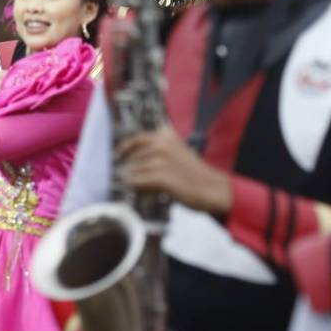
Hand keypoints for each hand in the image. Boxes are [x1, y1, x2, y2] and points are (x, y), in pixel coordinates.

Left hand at [116, 127, 232, 214]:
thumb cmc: (196, 174)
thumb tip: (140, 154)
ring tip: (145, 189)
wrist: (212, 188)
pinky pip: (138, 183)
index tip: (118, 156)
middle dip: (132, 170)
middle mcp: (162, 146)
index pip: (137, 139)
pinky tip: (144, 192)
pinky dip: (138, 188)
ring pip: (134, 172)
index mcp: (166, 138)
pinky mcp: (161, 177)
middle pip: (134, 159)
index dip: (125, 148)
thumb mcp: (180, 152)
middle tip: (133, 180)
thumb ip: (162, 148)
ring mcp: (161, 161)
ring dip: (136, 181)